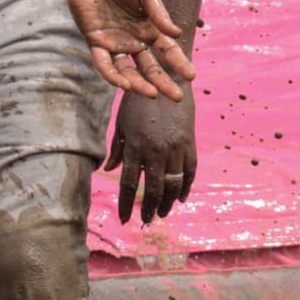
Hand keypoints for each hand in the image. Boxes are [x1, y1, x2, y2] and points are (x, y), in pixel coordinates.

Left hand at [55, 0, 193, 100]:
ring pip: (128, 71)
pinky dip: (113, 75)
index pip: (167, 51)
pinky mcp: (95, 42)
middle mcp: (133, 40)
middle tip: (177, 96)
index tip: (191, 75)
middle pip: (150, 68)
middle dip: (163, 82)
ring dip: (139, 84)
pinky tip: (124, 84)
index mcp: (149, 28)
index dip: (179, 63)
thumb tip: (177, 33)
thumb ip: (159, 12)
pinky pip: (104, 64)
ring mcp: (114, 43)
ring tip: (152, 93)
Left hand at [107, 90, 196, 222]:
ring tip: (163, 213)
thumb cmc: (139, 100)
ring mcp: (175, 148)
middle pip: (154, 189)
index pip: (130, 184)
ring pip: (173, 184)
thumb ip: (117, 148)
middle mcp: (156, 151)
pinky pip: (190, 171)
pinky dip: (186, 186)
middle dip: (149, 208)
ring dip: (168, 203)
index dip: (127, 204)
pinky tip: (181, 198)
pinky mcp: (190, 144)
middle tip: (146, 220)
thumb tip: (109, 170)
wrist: (167, 80)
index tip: (125, 219)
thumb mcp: (122, 123)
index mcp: (136, 147)